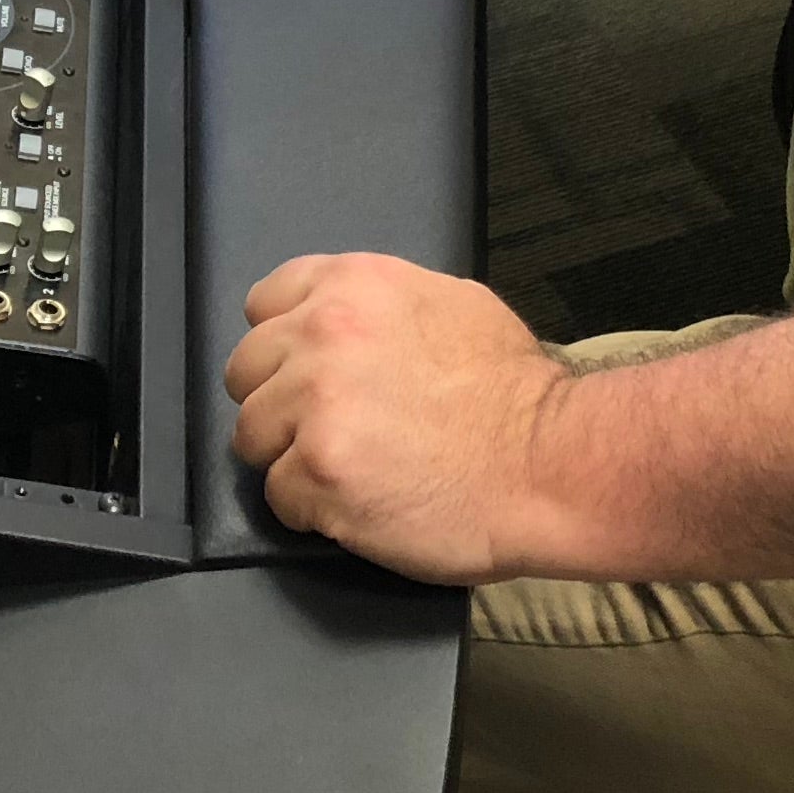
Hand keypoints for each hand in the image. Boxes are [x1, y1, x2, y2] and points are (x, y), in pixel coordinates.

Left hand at [225, 253, 570, 583]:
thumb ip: (380, 305)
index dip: (283, 344)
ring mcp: (315, 404)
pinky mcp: (317, 472)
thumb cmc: (514, 392)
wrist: (548, 462)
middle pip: (245, 372)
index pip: (264, 303)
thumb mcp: (451, 303)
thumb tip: (347, 321)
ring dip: (290, 458)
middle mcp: (323, 333)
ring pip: (251, 436)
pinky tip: (360, 502)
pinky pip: (278, 495)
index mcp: (354, 285)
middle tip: (330, 428)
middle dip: (279, 402)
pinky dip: (311, 507)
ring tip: (349, 469)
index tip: (306, 372)